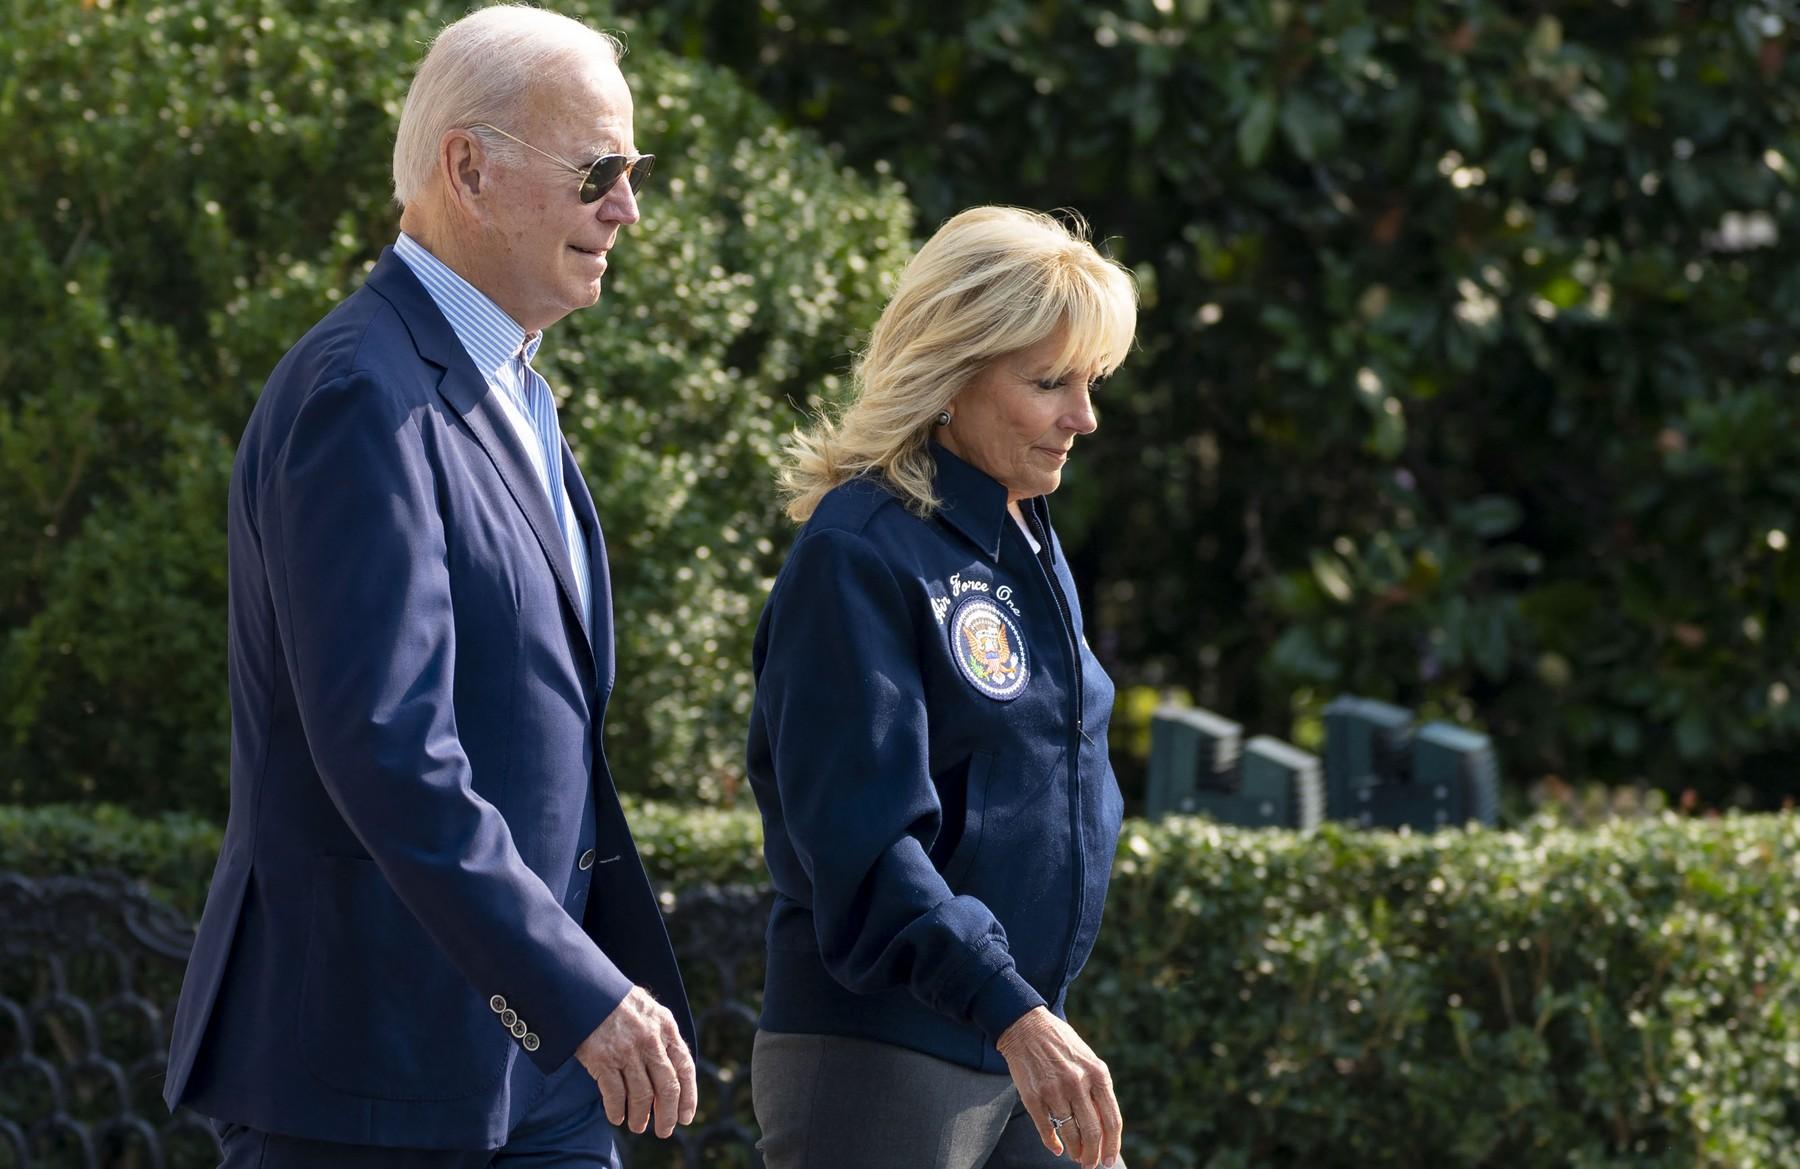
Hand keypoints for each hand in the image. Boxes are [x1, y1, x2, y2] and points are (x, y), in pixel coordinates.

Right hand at [574, 987, 697, 1138]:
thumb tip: (674, 1066)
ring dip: (641, 1116)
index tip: (686, 1116)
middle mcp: (650, 1040)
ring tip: (638, 1126)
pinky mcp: (602, 1059)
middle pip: (667, 1087)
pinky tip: (616, 1117)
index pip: (685, 1066)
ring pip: (642, 1095)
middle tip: (665, 1131)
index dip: (689, 1095)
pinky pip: (615, 1094)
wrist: (584, 988)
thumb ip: (662, 1034)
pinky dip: (617, 1110)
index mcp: (665, 1026)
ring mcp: (626, 1050)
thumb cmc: (616, 1001)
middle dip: (668, 1114)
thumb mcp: (648, 1008)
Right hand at [996, 1006, 1121, 1168]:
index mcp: (1097, 1073)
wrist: (1026, 1026)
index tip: (1109, 1160)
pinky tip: (1057, 1149)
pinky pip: (1046, 1128)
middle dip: (1093, 1154)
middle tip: (1090, 1164)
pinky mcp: (1033, 1096)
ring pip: (1070, 1133)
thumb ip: (1098, 1089)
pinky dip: (1053, 1143)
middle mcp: (1078, 1082)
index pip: (1111, 1120)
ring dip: (1075, 1150)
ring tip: (1076, 1156)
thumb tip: (1105, 1128)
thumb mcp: (1088, 1060)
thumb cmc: (1062, 1045)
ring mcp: (1054, 1090)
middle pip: (1092, 1132)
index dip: (1112, 1145)